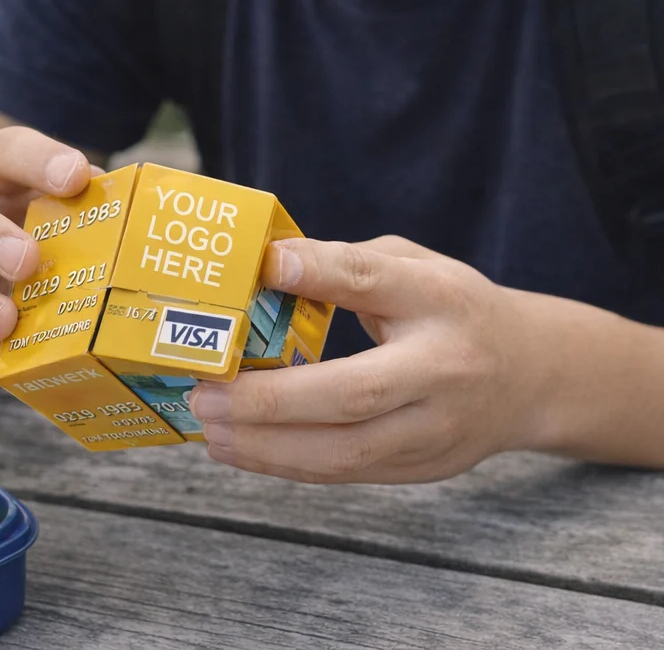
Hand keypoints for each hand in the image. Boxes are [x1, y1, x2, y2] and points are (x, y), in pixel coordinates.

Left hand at [188, 236, 547, 483]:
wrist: (532, 375)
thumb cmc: (452, 307)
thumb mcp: (412, 264)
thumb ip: (347, 264)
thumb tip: (266, 265)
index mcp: (440, 300)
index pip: (375, 280)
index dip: (320, 271)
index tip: (265, 263)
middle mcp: (442, 370)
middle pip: (353, 392)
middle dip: (269, 399)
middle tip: (205, 390)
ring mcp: (435, 431)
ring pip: (344, 452)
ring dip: (265, 445)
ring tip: (207, 426)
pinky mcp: (421, 469)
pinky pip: (344, 473)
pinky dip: (285, 464)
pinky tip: (239, 448)